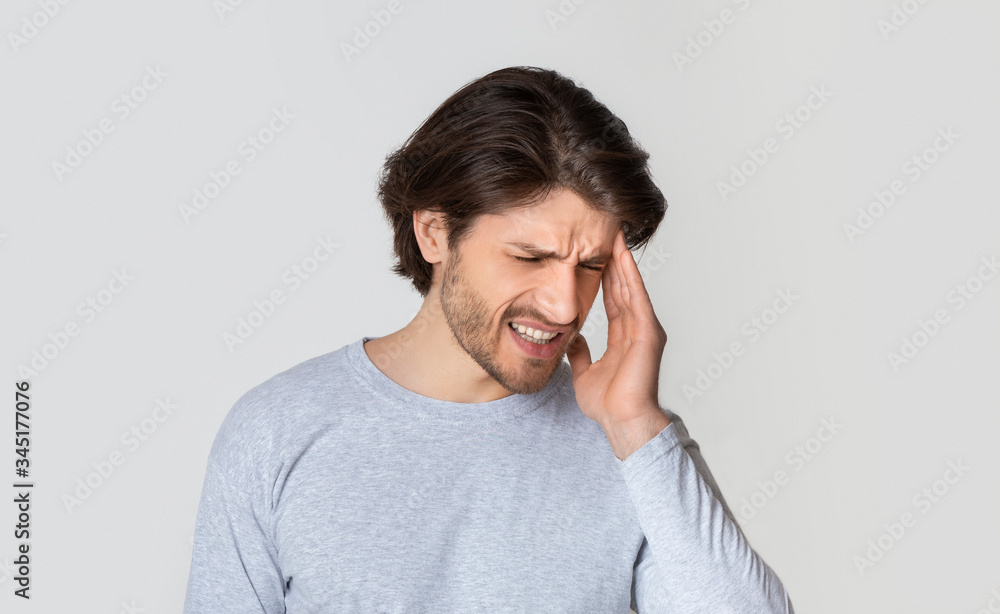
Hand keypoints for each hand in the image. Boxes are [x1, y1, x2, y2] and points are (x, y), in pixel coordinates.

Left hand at [566, 228, 669, 456]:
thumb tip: (572, 339)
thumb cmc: (608, 405)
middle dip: (613, 260)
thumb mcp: (585, 372)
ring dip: (622, 261)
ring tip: (614, 234)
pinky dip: (629, 277)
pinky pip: (636, 298)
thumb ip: (581, 353)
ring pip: (630, 287)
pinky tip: (622, 257)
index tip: (594, 253)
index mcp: (623, 336)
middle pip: (622, 287)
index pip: (612, 298)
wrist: (622, 422)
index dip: (603, 275)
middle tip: (606, 231)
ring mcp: (645, 329)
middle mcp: (637, 329)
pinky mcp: (648, 333)